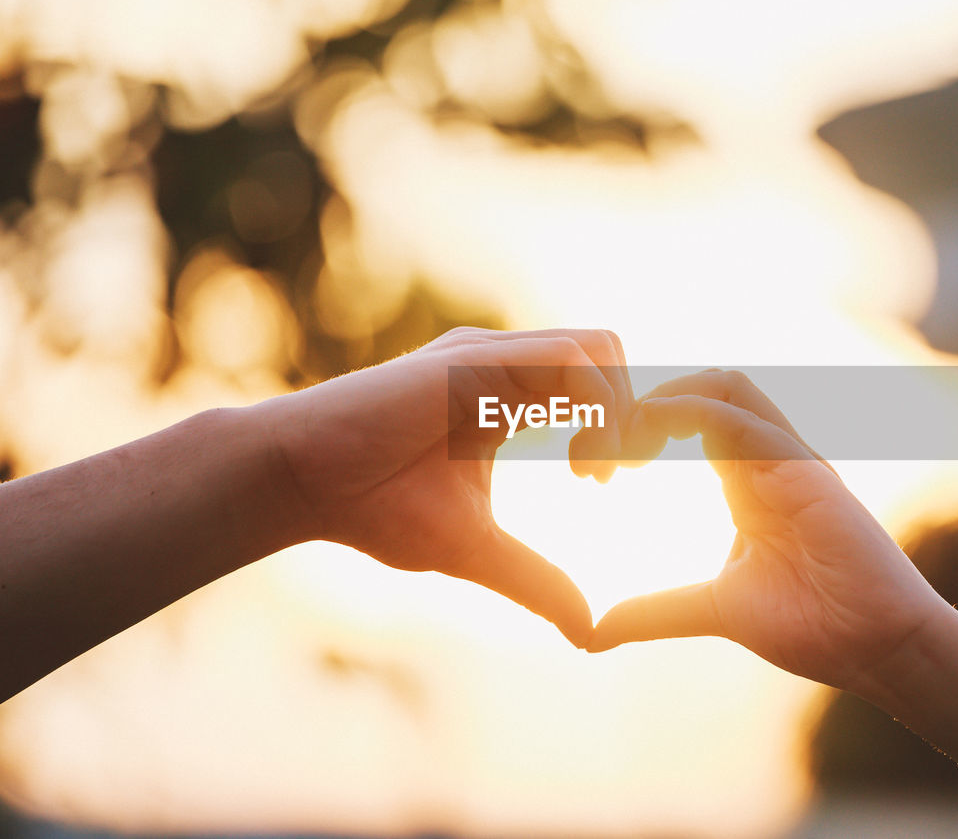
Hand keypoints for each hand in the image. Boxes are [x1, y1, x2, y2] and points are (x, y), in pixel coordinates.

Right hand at [264, 327, 634, 647]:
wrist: (304, 482)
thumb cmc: (376, 509)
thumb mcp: (475, 550)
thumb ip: (533, 579)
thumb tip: (587, 631)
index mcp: (508, 400)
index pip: (596, 385)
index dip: (621, 428)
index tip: (607, 481)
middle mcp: (506, 368)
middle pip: (611, 358)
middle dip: (631, 416)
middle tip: (610, 476)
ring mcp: (492, 356)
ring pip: (600, 348)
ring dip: (616, 409)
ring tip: (592, 469)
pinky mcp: (475, 358)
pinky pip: (569, 357)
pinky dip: (595, 404)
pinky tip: (575, 459)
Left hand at [587, 370, 953, 700]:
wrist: (879, 648)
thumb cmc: (816, 626)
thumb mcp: (717, 610)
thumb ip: (659, 610)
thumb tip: (597, 633)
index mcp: (749, 481)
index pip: (696, 416)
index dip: (644, 426)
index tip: (601, 467)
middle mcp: (769, 459)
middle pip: (709, 385)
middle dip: (649, 401)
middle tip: (606, 450)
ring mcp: (788, 458)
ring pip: (725, 385)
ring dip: (665, 399)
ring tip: (627, 441)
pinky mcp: (802, 469)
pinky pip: (740, 419)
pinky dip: (687, 415)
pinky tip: (650, 446)